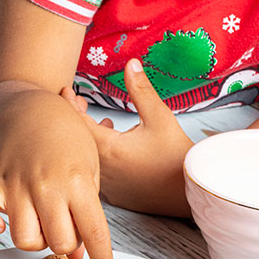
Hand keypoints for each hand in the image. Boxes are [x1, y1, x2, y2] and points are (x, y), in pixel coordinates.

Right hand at [0, 94, 113, 258]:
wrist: (34, 110)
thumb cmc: (67, 139)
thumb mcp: (90, 172)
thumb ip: (86, 214)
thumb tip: (79, 256)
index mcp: (78, 182)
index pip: (94, 232)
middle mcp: (48, 186)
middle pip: (60, 243)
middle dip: (67, 245)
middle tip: (68, 229)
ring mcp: (19, 186)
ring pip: (25, 239)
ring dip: (35, 240)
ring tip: (41, 226)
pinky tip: (1, 224)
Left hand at [71, 59, 193, 216]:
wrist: (192, 192)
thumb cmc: (178, 155)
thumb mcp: (160, 117)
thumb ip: (141, 90)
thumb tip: (131, 63)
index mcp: (108, 149)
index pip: (77, 123)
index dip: (68, 105)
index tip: (66, 91)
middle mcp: (101, 170)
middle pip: (78, 140)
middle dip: (78, 119)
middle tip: (80, 103)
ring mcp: (107, 186)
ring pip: (88, 158)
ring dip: (91, 138)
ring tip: (104, 123)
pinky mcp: (116, 195)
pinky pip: (99, 173)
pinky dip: (100, 156)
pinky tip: (115, 146)